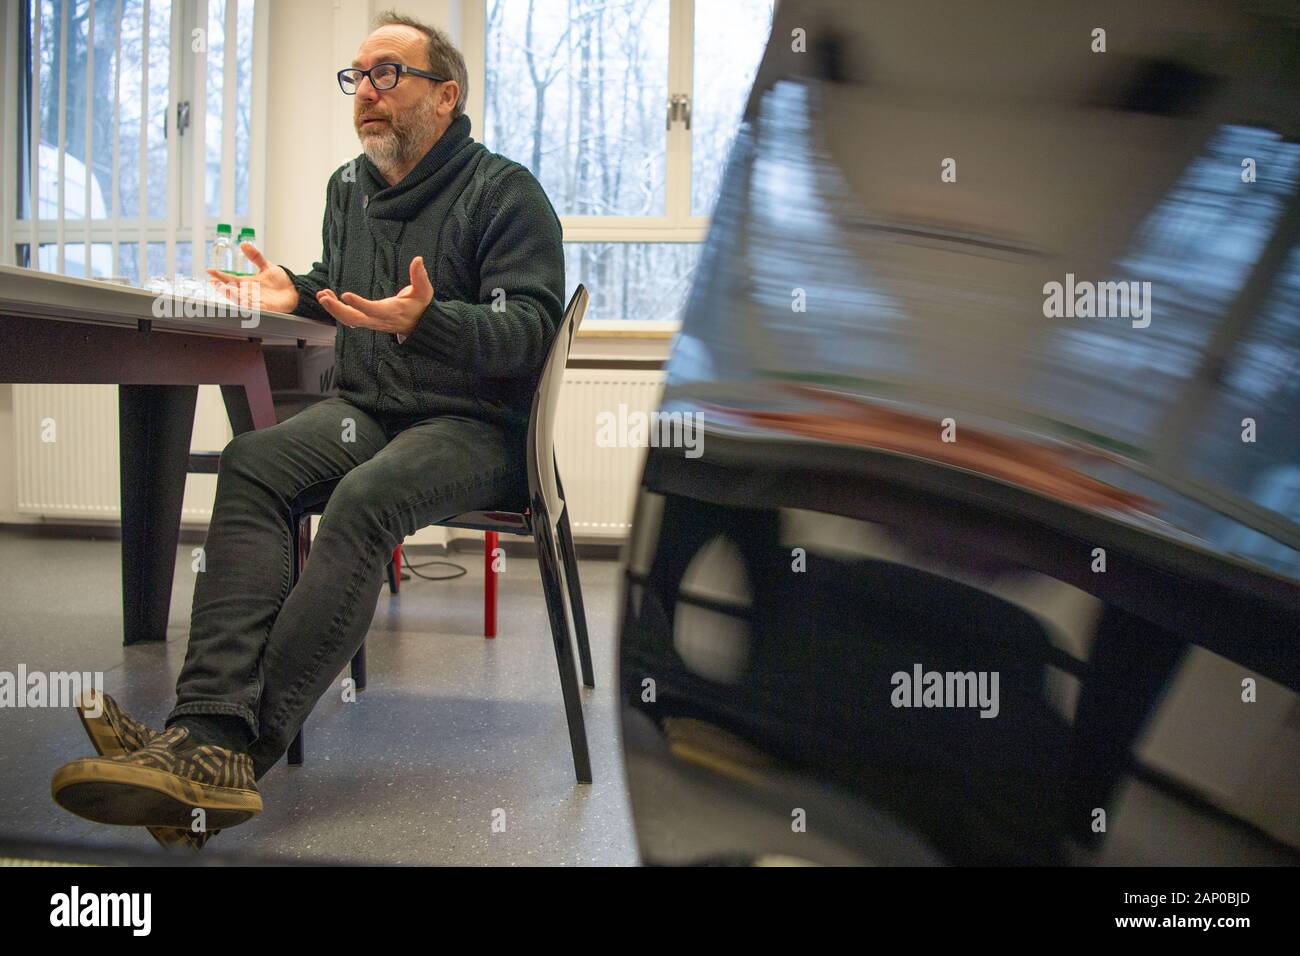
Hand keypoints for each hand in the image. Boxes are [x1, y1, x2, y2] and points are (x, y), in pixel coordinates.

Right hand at [207, 242, 299, 313]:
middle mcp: (249, 292)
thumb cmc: (280, 281)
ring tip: (224, 289)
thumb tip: (244, 244)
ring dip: (232, 295)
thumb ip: (255, 256)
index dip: (219, 275)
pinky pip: (256, 307)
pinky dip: (250, 305)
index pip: (230, 279)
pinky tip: (244, 302)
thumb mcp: (266, 266)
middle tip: (214, 282)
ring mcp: (257, 300)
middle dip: (223, 287)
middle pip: (232, 290)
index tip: (209, 270)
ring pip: (241, 299)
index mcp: (247, 283)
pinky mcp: (266, 307)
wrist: (295, 290)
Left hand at [314, 256, 433, 336]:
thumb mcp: (424, 291)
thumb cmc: (420, 307)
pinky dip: (336, 308)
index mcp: (391, 311)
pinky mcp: (366, 320)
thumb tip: (418, 259)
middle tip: (323, 297)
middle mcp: (378, 319)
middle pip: (354, 319)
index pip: (373, 310)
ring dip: (333, 308)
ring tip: (322, 295)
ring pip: (348, 320)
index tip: (345, 294)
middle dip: (337, 309)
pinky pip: (348, 317)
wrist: (418, 325)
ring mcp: (370, 322)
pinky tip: (327, 297)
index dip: (359, 304)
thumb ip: (420, 276)